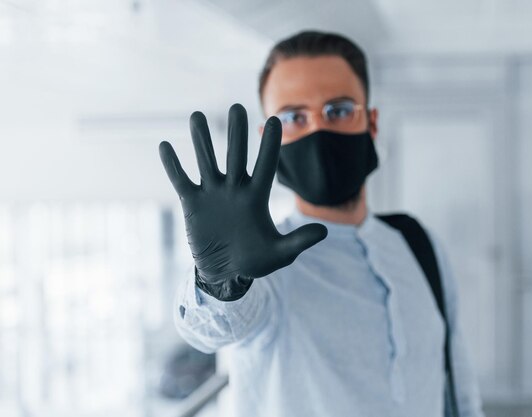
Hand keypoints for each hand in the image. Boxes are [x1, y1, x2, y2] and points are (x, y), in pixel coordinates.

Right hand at [159, 104, 327, 300]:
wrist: (225, 272)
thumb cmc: (255, 260)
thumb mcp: (279, 254)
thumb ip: (298, 241)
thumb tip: (324, 232)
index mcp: (256, 196)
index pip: (266, 165)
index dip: (270, 145)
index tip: (275, 120)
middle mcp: (235, 189)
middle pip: (236, 155)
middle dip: (236, 133)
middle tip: (237, 107)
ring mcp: (213, 194)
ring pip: (206, 161)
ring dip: (201, 140)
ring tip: (197, 116)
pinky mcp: (192, 203)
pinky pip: (181, 180)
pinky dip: (173, 166)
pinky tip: (165, 146)